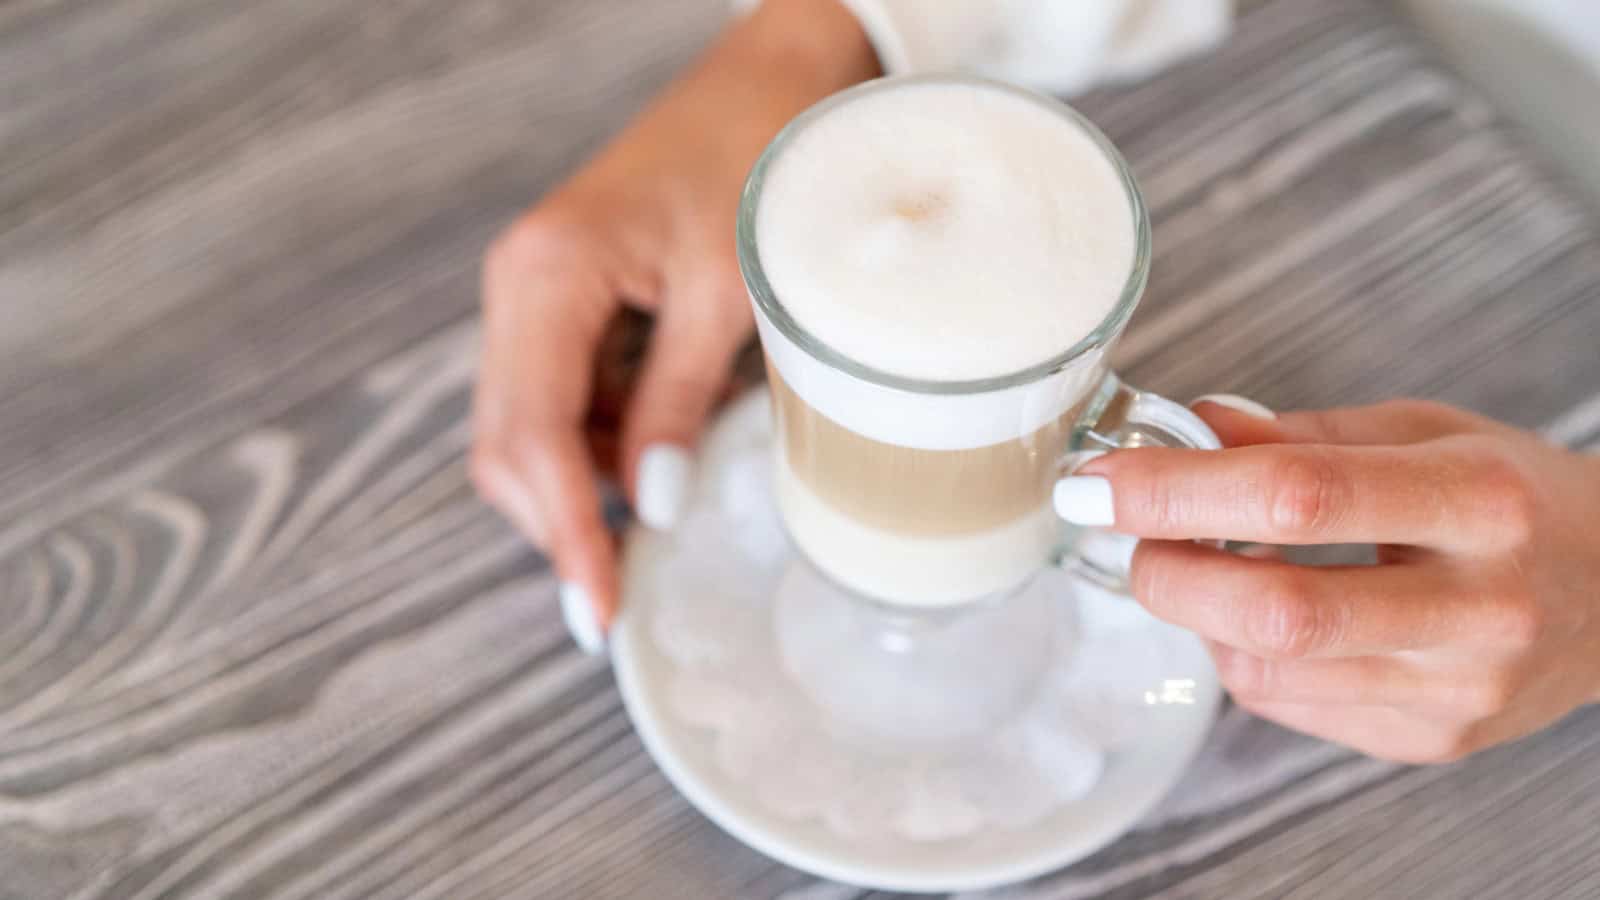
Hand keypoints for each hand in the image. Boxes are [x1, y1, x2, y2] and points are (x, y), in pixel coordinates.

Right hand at [471, 0, 877, 649]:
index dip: (564, 533)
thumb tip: (647, 507)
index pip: (532, 437)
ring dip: (578, 489)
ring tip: (646, 531)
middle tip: (617, 595)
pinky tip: (649, 466)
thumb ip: (678, 402)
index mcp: (547, 276)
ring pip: (526, 429)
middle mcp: (519, 285)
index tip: (598, 608)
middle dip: (559, 523)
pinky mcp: (563, 301)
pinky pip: (560, 398)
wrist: (772, 77)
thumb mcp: (728, 292)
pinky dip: (597, 447)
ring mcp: (533, 293)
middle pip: (508, 444)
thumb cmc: (756, 159)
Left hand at [1058, 396, 1599, 761]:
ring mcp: (1458, 690)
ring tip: (1212, 566)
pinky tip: (1266, 614)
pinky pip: (1287, 704)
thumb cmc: (1513, 497)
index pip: (1298, 496)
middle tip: (1132, 535)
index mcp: (1477, 501)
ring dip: (1200, 613)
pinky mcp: (1432, 741)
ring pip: (1266, 669)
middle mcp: (1478, 607)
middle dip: (1166, 571)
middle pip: (1277, 609)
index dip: (1175, 489)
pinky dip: (1243, 653)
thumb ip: (1301, 433)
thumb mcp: (1425, 432)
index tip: (1097, 482)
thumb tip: (1186, 431)